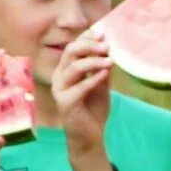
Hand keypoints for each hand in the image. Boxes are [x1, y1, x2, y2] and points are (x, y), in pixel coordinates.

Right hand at [53, 32, 112, 151]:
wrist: (91, 135)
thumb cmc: (94, 108)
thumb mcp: (101, 84)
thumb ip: (102, 68)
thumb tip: (108, 48)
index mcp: (66, 70)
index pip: (73, 47)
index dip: (87, 38)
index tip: (104, 36)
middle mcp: (59, 77)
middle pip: (70, 52)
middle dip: (89, 46)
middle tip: (106, 46)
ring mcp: (60, 90)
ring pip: (74, 67)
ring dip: (93, 61)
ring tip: (110, 61)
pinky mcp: (65, 103)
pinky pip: (80, 87)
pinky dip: (94, 78)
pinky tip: (107, 72)